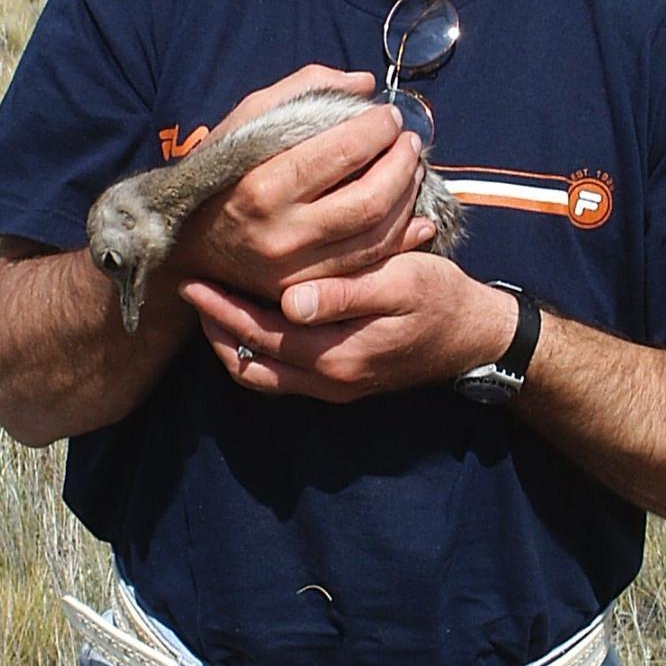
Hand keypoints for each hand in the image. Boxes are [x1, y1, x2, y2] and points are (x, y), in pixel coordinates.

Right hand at [170, 65, 434, 301]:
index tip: (389, 114)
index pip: (340, 153)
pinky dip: (402, 240)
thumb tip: (362, 83)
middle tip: (410, 141)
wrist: (184, 244)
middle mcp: (280, 235)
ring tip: (414, 169)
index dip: (376, 130)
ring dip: (408, 198)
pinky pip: (369, 267)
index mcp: (262, 186)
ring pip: (377, 237)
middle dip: (402, 164)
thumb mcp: (244, 123)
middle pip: (369, 200)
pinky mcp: (306, 292)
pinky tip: (416, 215)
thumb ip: (300, 91)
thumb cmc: (219, 174)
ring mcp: (295, 271)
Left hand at [180, 255, 517, 402]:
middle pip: (250, 360)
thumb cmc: (439, 297)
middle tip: (190, 286)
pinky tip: (248, 321)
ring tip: (209, 307)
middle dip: (215, 324)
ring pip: (260, 376)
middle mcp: (328, 379)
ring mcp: (333, 386)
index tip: (195, 278)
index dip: (223, 307)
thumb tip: (291, 303)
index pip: (261, 334)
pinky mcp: (340, 383)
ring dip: (230, 344)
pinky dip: (255, 353)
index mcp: (338, 354)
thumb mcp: (400, 282)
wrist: (474, 335)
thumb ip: (345, 294)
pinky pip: (280, 377)